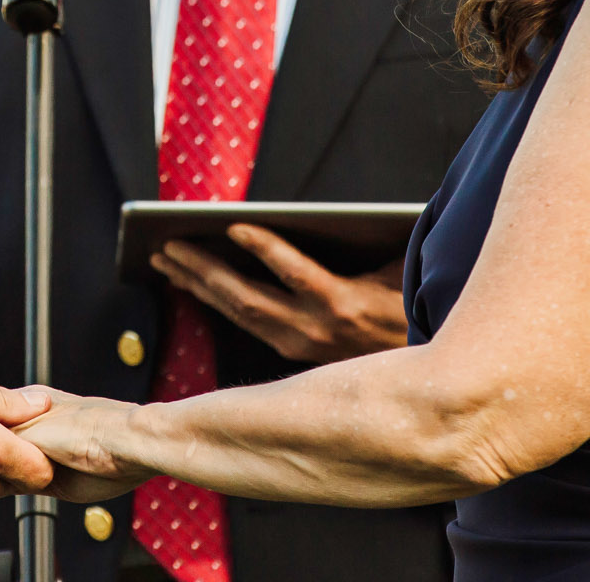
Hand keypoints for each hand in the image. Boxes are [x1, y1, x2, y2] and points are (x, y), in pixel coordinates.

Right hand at [13, 388, 152, 502]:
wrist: (127, 451)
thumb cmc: (91, 427)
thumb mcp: (31, 429)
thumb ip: (1, 440)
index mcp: (30, 404)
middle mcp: (36, 428)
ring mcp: (43, 455)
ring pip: (8, 468)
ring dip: (1, 474)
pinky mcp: (52, 482)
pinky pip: (23, 487)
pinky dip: (15, 489)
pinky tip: (8, 488)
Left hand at [154, 225, 408, 362]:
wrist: (424, 374)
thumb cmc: (412, 304)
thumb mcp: (401, 268)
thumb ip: (372, 244)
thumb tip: (348, 216)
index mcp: (345, 304)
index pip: (297, 274)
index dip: (266, 249)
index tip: (234, 226)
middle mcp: (315, 329)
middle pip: (248, 297)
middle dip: (203, 269)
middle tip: (165, 245)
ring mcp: (300, 344)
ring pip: (239, 312)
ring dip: (199, 284)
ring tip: (166, 259)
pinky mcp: (294, 351)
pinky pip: (246, 321)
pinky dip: (216, 298)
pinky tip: (194, 282)